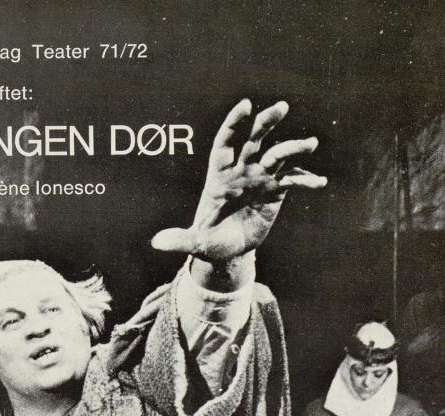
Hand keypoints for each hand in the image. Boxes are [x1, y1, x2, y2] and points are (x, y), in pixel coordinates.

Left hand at [152, 99, 326, 260]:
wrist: (227, 249)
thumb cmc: (208, 241)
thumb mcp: (195, 243)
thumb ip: (180, 239)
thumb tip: (156, 243)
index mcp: (219, 175)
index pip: (225, 143)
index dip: (233, 124)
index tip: (245, 106)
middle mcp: (241, 170)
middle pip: (254, 139)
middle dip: (266, 123)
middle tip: (281, 108)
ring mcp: (260, 178)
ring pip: (277, 155)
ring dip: (293, 148)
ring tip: (311, 144)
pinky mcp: (275, 191)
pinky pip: (292, 181)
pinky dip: (305, 180)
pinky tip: (319, 182)